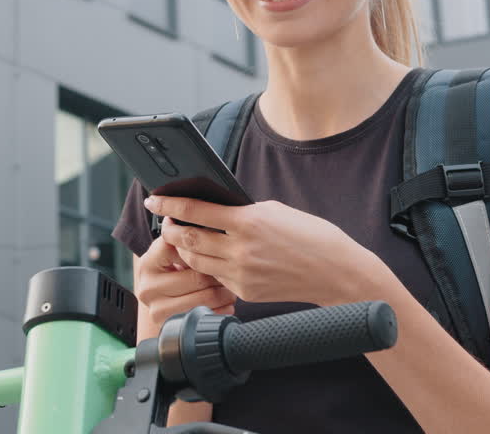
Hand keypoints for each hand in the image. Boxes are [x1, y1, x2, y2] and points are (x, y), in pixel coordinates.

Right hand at [133, 235, 236, 338]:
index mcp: (147, 262)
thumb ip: (186, 238)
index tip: (215, 248)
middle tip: (232, 268)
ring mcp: (157, 308)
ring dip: (224, 291)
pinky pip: (207, 315)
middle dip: (219, 272)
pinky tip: (224, 301)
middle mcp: (147, 286)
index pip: (178, 248)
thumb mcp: (173, 252)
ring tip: (229, 284)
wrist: (162, 299)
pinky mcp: (171, 325)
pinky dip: (222, 308)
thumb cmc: (175, 269)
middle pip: (197, 275)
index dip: (202, 247)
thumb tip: (210, 217)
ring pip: (205, 297)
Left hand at [145, 196, 388, 305]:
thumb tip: (213, 211)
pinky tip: (210, 256)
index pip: (195, 211)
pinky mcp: (244, 291)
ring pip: (195, 260)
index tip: (154, 198)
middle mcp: (240, 249)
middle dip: (170, 228)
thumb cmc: (310, 235)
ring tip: (182, 237)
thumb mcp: (275, 211)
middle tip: (164, 220)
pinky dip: (208, 265)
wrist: (336, 273)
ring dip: (184, 248)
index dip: (169, 204)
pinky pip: (215, 276)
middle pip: (187, 238)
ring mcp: (241, 273)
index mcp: (248, 221)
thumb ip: (242, 211)